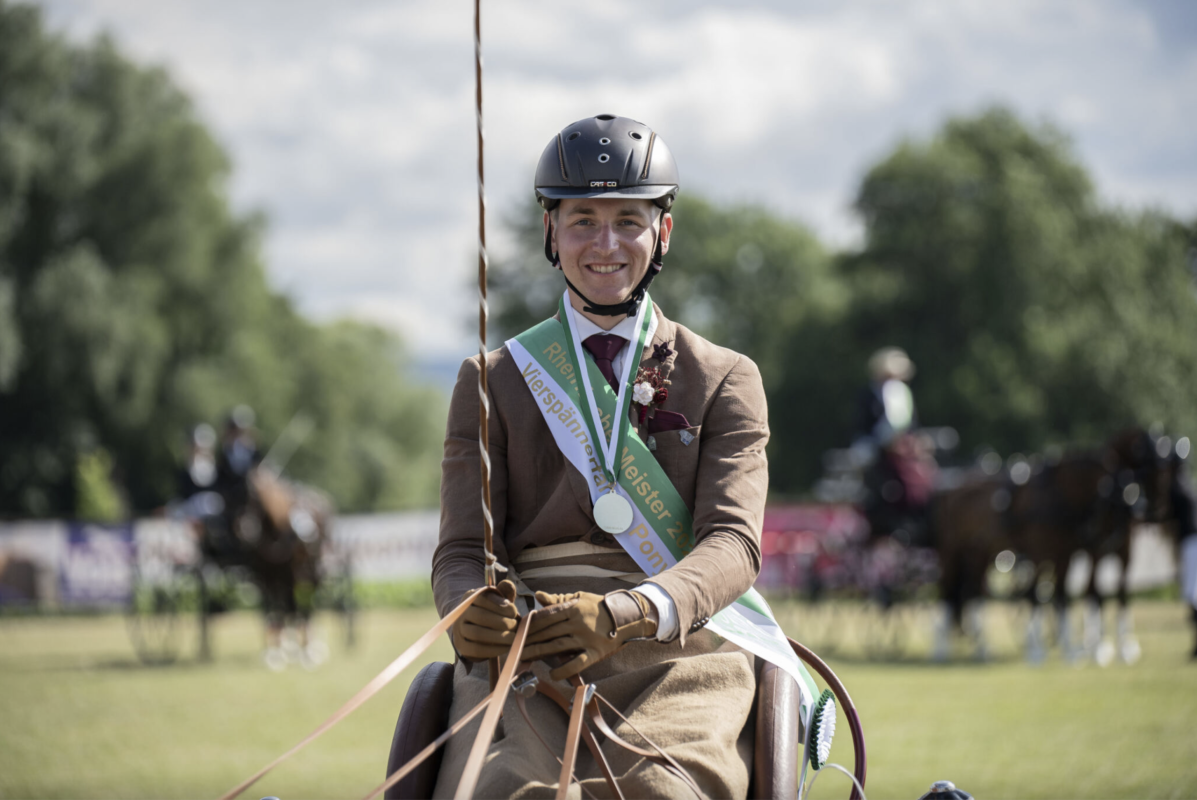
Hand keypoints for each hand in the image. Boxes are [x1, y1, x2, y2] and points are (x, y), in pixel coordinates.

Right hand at [450, 580, 519, 660]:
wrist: (476, 629)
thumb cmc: (492, 611)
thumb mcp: (498, 600)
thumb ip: (504, 592)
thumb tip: (508, 584)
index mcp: (470, 597)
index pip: (482, 598)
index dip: (499, 605)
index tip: (514, 611)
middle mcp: (461, 612)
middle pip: (480, 616)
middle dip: (501, 622)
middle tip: (515, 626)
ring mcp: (459, 630)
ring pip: (477, 633)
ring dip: (499, 636)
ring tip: (513, 637)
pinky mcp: (462, 646)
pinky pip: (476, 649)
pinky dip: (494, 649)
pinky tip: (506, 647)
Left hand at [523, 589, 656, 679]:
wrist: (627, 616)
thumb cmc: (599, 607)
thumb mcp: (579, 598)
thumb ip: (558, 600)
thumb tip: (538, 596)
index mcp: (573, 608)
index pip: (546, 616)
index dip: (530, 624)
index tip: (517, 630)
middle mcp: (577, 623)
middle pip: (548, 632)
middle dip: (528, 639)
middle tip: (513, 646)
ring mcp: (586, 638)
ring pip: (557, 646)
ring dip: (538, 652)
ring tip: (522, 657)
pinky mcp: (595, 652)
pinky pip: (577, 663)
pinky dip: (564, 669)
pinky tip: (552, 674)